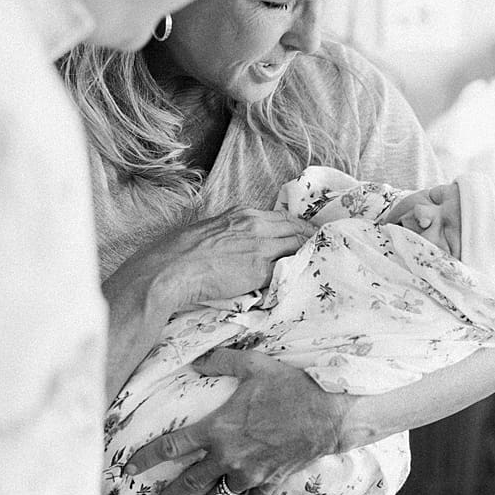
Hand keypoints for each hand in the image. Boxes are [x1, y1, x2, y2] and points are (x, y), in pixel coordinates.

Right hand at [101, 208, 315, 394]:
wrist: (169, 271)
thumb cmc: (178, 256)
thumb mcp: (207, 234)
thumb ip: (229, 236)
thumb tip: (237, 248)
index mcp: (241, 214)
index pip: (282, 218)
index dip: (297, 228)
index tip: (307, 236)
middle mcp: (255, 225)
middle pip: (296, 229)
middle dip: (311, 239)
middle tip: (324, 249)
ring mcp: (260, 247)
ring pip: (297, 246)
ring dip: (309, 255)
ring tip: (320, 264)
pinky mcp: (260, 270)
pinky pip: (287, 270)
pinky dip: (297, 273)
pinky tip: (305, 279)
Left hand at [124, 349, 355, 494]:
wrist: (327, 414)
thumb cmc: (290, 387)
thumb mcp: (254, 366)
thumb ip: (222, 362)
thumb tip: (198, 359)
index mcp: (218, 428)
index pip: (171, 447)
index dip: (145, 459)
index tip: (128, 469)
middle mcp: (229, 456)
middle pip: (189, 481)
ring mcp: (250, 473)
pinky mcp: (270, 481)